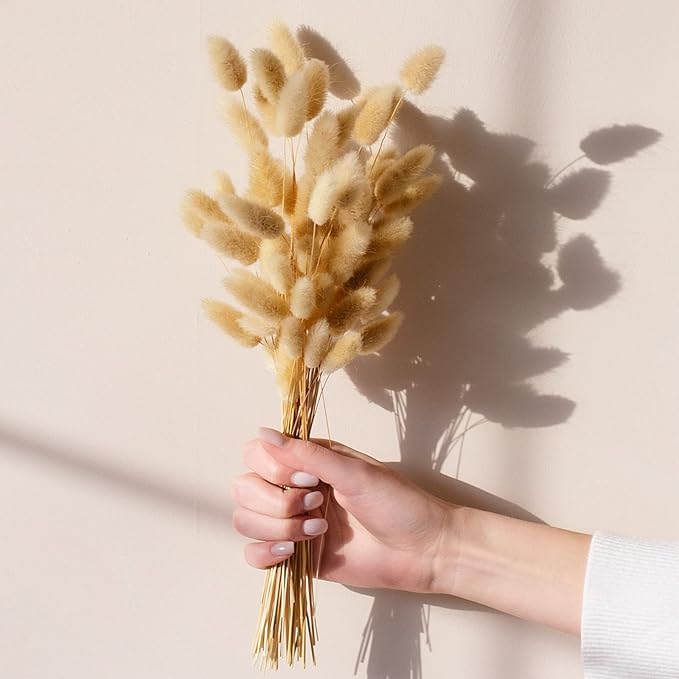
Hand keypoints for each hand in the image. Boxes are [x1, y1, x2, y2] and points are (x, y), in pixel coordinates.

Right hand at [231, 427, 459, 593]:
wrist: (424, 550)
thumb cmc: (397, 504)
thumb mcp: (353, 473)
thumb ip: (307, 454)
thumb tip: (263, 432)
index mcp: (307, 461)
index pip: (256, 455)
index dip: (271, 468)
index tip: (307, 479)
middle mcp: (294, 489)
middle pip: (244, 489)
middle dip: (276, 502)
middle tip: (317, 506)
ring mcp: (292, 523)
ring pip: (246, 521)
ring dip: (277, 527)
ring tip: (319, 531)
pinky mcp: (296, 556)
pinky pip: (254, 555)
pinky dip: (265, 554)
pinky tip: (294, 553)